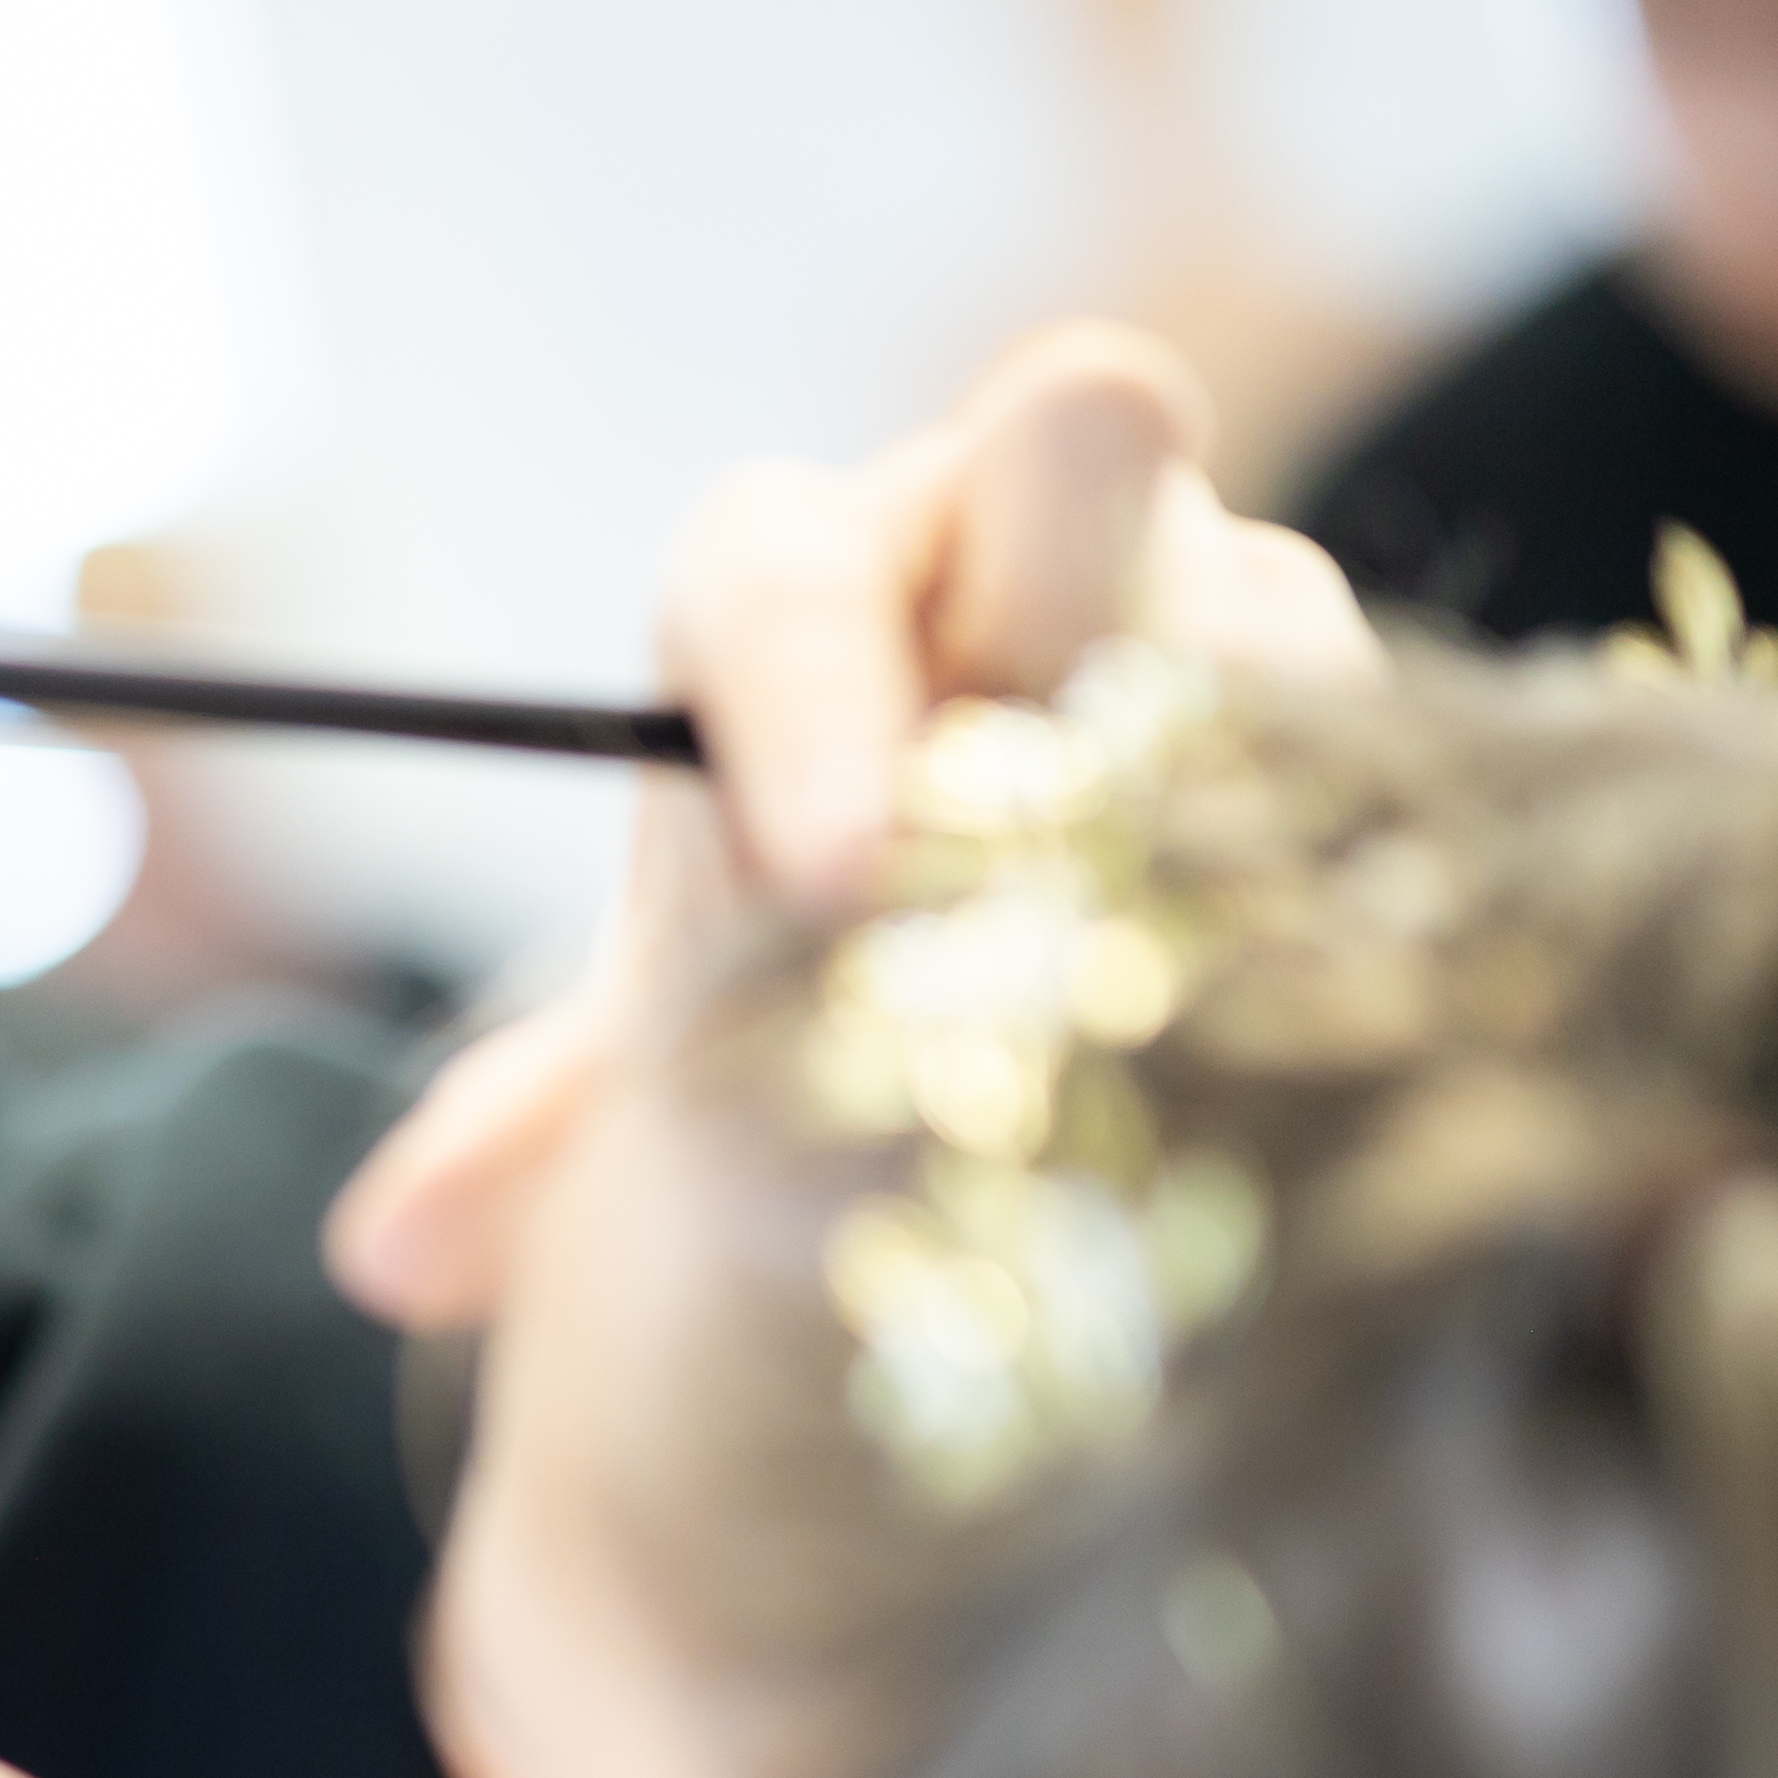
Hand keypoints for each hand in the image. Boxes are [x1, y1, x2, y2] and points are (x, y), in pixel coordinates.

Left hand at [329, 323, 1378, 1336]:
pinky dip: (1364, 889)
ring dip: (1250, 774)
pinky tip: (1346, 1028)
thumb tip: (389, 1256)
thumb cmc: (768, 1045)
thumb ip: (543, 1128)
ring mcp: (1217, 643)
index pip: (782, 574)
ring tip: (1226, 949)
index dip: (806, 696)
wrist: (966, 1068)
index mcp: (802, 595)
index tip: (820, 873)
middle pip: (1088, 521)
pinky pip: (1388, 783)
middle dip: (1091, 635)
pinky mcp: (1353, 767)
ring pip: (1269, 642)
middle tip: (1075, 829)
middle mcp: (1019, 563)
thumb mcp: (657, 1089)